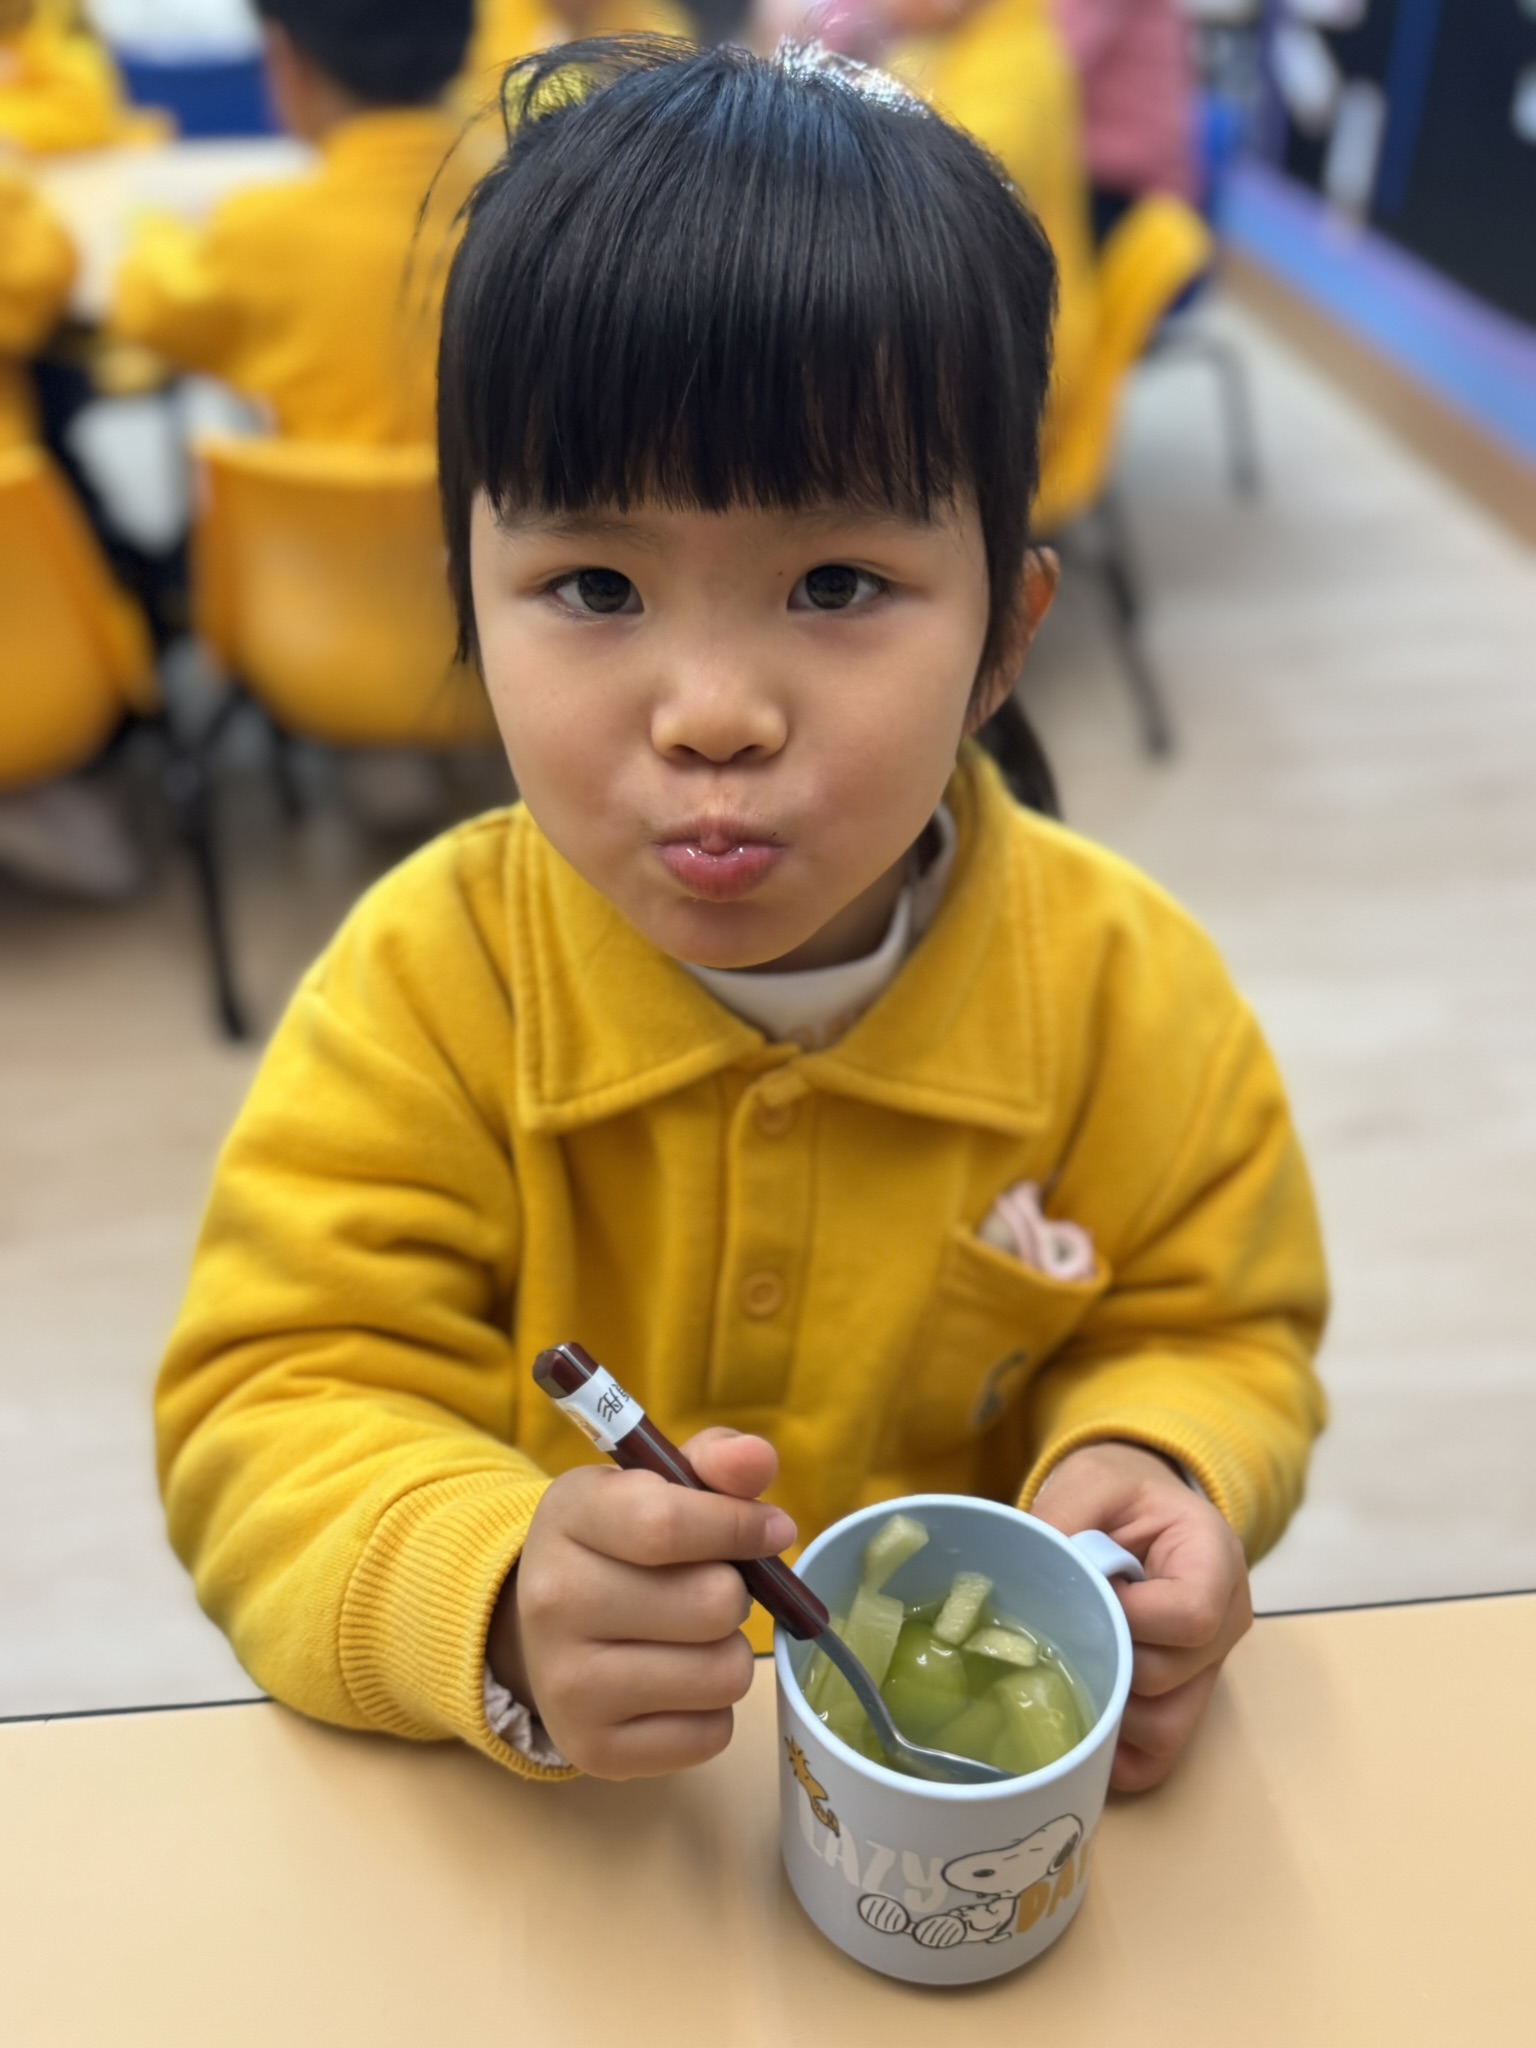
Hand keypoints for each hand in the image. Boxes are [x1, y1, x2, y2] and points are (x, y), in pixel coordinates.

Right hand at [486, 1429, 792, 1779]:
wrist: (540, 1632)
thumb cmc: (618, 1546)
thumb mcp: (654, 1485)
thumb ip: (714, 1463)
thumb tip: (759, 1459)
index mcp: (569, 1517)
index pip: (667, 1525)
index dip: (739, 1526)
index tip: (773, 1529)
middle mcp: (554, 1602)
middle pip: (712, 1604)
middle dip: (734, 1593)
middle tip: (707, 1589)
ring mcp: (568, 1686)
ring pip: (723, 1673)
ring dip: (728, 1651)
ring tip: (692, 1636)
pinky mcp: (594, 1751)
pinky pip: (712, 1735)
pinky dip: (712, 1709)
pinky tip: (676, 1683)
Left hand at [1031, 1442, 1251, 1792]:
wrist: (1134, 1505)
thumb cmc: (1119, 1490)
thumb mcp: (1091, 1480)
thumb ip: (1066, 1519)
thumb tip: (1037, 1575)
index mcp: (1214, 1560)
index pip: (1190, 1616)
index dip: (1130, 1617)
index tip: (1090, 1593)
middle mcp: (1225, 1621)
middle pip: (1170, 1675)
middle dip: (1106, 1658)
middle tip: (1063, 1630)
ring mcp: (1207, 1666)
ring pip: (1167, 1725)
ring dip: (1108, 1709)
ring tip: (1068, 1667)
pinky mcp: (1183, 1695)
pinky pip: (1161, 1751)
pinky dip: (1118, 1750)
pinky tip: (1080, 1722)